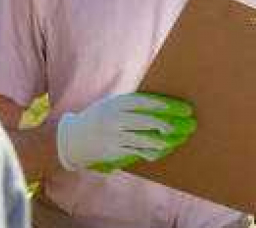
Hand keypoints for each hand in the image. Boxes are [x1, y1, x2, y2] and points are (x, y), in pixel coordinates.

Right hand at [56, 92, 195, 172]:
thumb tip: (160, 102)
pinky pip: (135, 151)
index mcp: (116, 104)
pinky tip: (159, 151)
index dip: (163, 105)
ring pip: (141, 139)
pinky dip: (149, 152)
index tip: (180, 107)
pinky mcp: (113, 151)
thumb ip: (131, 104)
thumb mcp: (111, 105)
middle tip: (182, 125)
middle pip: (144, 121)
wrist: (73, 138)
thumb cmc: (99, 117)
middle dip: (164, 123)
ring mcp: (113, 136)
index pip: (143, 102)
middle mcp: (114, 119)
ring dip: (159, 140)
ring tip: (173, 139)